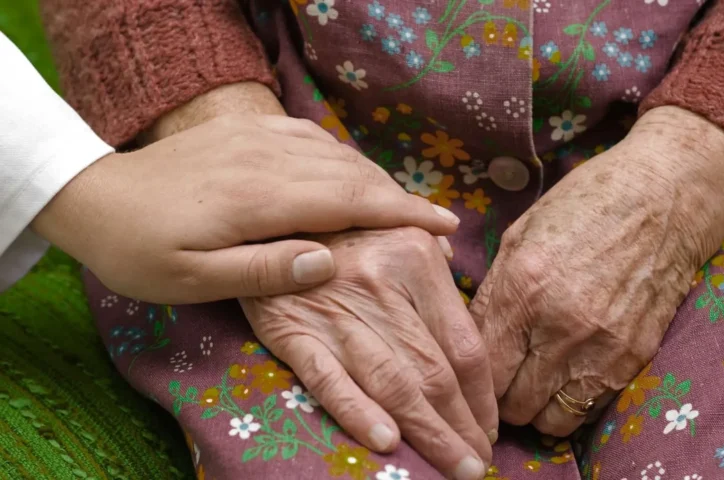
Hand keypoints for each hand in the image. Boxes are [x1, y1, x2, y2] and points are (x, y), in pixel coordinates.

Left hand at [32, 112, 458, 303]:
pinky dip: (341, 156)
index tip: (445, 227)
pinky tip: (349, 171)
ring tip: (402, 206)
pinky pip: (309, 136)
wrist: (92, 198)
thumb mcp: (192, 280)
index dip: (403, 214)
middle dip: (401, 198)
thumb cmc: (140, 251)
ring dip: (375, 178)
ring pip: (336, 153)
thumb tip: (329, 263)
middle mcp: (267, 158)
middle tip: (437, 224)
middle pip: (353, 174)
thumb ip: (263, 271)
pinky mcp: (244, 131)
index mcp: (260, 198)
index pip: (351, 201)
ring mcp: (255, 138)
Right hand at [241, 227, 497, 479]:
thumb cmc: (338, 225)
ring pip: (393, 384)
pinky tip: (388, 443)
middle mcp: (381, 286)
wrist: (264, 220)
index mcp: (415, 258)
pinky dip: (359, 413)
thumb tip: (459, 263)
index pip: (464, 343)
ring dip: (429, 434)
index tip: (491, 426)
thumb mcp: (392, 221)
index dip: (482, 395)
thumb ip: (431, 248)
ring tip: (453, 468)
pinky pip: (330, 380)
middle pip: (435, 373)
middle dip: (463, 428)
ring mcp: (336, 312)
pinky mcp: (293, 331)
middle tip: (479, 466)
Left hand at [470, 106, 723, 436]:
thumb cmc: (582, 206)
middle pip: (512, 403)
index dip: (471, 375)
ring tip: (533, 383)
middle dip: (500, 396)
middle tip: (502, 378)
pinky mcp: (633, 358)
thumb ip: (491, 294)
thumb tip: (466, 338)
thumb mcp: (519, 237)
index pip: (482, 367)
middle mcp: (559, 327)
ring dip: (535, 408)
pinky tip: (566, 377)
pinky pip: (589, 409)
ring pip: (550, 420)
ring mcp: (600, 348)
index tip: (473, 371)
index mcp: (522, 290)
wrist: (663, 195)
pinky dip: (571, 403)